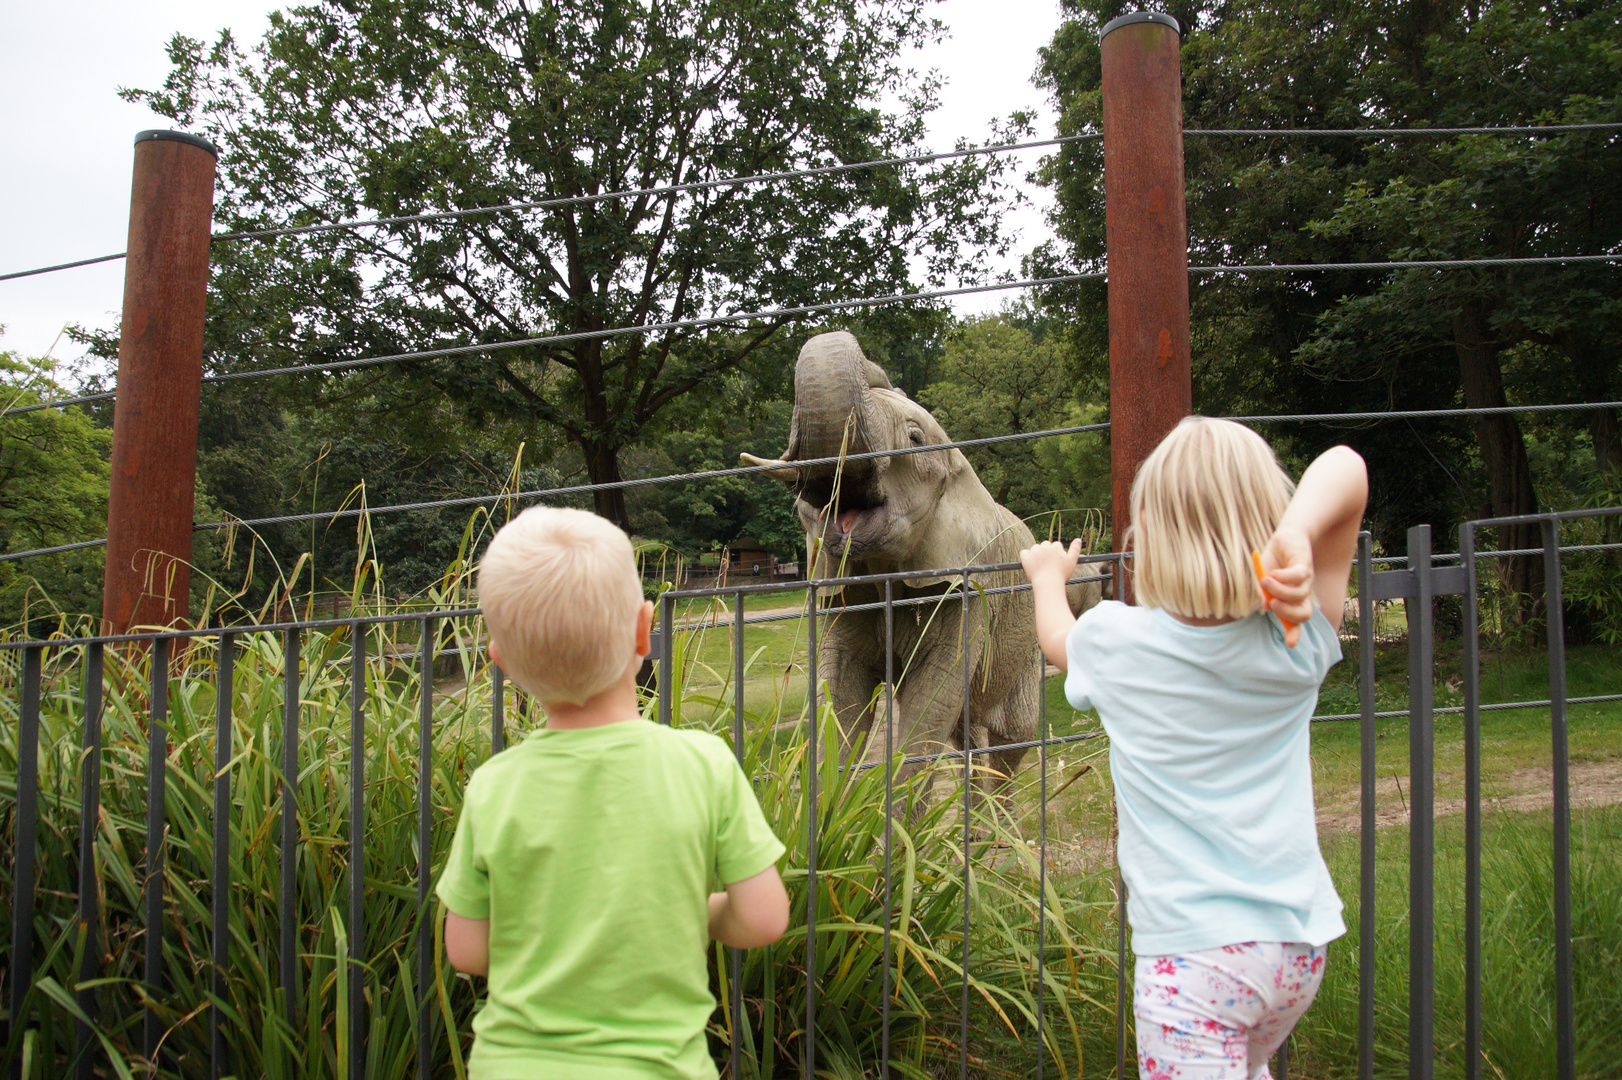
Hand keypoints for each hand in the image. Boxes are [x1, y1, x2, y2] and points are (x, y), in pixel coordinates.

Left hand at [1020, 538, 1082, 586]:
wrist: (1048, 584)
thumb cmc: (1062, 574)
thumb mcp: (1072, 561)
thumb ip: (1075, 549)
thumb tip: (1078, 539)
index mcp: (1055, 546)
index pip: (1056, 545)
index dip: (1058, 554)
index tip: (1058, 562)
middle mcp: (1044, 547)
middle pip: (1046, 545)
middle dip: (1048, 552)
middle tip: (1050, 564)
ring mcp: (1034, 552)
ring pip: (1035, 548)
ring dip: (1038, 553)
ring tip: (1041, 564)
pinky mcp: (1026, 559)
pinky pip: (1024, 552)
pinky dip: (1026, 555)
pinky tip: (1030, 561)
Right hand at [1258, 525, 1313, 644]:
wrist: (1286, 537)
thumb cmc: (1274, 560)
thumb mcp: (1264, 578)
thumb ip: (1264, 592)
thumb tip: (1266, 606)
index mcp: (1292, 600)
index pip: (1296, 621)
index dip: (1293, 633)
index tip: (1290, 644)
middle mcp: (1302, 593)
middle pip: (1304, 614)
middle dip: (1288, 614)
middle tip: (1272, 605)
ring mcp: (1306, 581)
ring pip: (1298, 595)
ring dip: (1279, 591)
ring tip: (1265, 582)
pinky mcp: (1305, 565)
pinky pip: (1298, 577)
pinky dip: (1283, 578)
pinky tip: (1272, 573)